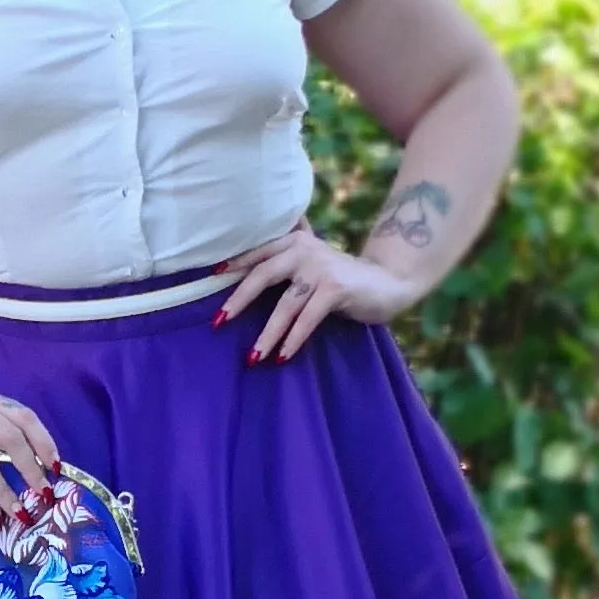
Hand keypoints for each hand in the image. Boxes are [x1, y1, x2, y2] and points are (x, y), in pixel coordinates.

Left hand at [210, 223, 414, 364]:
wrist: (388, 282)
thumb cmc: (342, 278)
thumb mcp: (312, 263)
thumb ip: (287, 263)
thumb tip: (245, 278)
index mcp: (294, 242)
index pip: (257, 253)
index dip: (233, 265)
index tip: (210, 278)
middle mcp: (305, 249)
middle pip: (263, 275)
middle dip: (238, 300)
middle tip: (218, 322)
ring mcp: (321, 268)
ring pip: (285, 304)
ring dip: (267, 333)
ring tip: (252, 356)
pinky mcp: (336, 289)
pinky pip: (307, 318)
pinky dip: (293, 339)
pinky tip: (282, 356)